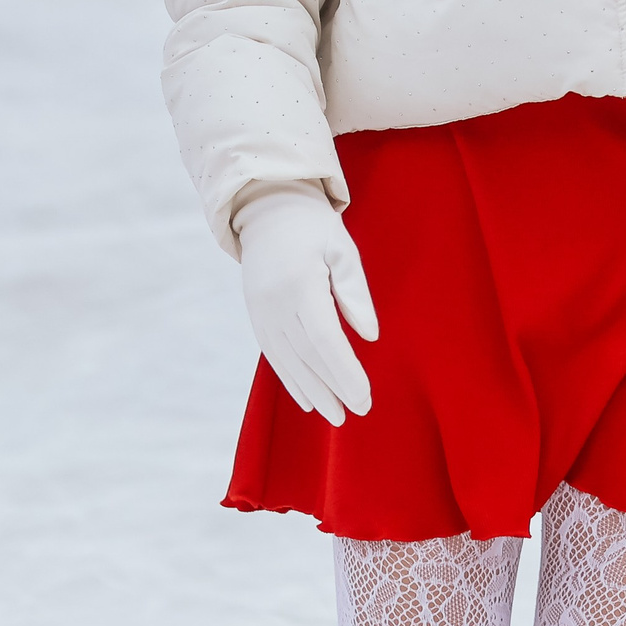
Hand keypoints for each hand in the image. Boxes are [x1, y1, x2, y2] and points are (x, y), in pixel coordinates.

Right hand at [233, 180, 379, 425]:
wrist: (267, 210)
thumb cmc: (313, 228)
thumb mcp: (342, 249)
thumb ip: (354, 293)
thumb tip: (369, 336)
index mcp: (300, 284)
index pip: (325, 340)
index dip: (344, 371)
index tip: (364, 394)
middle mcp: (275, 304)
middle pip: (306, 357)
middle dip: (332, 388)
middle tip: (356, 413)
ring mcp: (261, 312)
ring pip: (288, 362)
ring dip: (312, 392)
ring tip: (335, 415)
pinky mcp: (256, 317)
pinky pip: (274, 355)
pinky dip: (291, 379)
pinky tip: (307, 399)